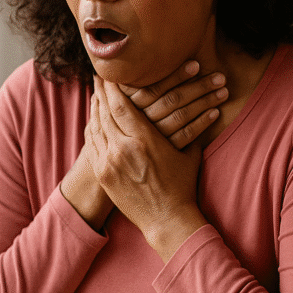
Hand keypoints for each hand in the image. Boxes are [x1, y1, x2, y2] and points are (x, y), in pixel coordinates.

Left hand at [62, 60, 225, 229]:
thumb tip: (200, 106)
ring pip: (96, 128)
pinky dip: (93, 129)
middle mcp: (122, 148)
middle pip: (105, 112)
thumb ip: (186, 128)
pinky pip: (93, 145)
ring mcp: (109, 163)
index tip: (109, 73)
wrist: (167, 220)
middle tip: (97, 77)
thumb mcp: (188, 153)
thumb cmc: (182, 185)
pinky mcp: (103, 175)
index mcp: (144, 140)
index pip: (121, 105)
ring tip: (95, 96)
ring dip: (94, 110)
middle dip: (100, 93)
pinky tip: (95, 121)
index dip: (112, 87)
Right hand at [119, 60, 227, 148]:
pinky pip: (186, 136)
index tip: (197, 64)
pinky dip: (202, 123)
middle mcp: (138, 121)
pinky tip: (215, 112)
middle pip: (172, 101)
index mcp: (127, 104)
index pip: (154, 88)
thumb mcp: (119, 97)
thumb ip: (130, 80)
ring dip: (205, 102)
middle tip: (220, 77)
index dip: (177, 76)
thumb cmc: (127, 116)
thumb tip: (147, 43)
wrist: (124, 156)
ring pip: (181, 117)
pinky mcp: (164, 151)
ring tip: (223, 92)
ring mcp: (151, 138)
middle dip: (199, 87)